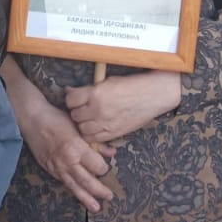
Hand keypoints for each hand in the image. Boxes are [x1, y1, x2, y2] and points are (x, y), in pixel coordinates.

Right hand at [20, 101, 115, 211]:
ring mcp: (56, 166)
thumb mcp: (79, 127)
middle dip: (99, 190)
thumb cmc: (55, 118)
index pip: (97, 167)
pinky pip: (62, 181)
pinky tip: (77, 193)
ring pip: (74, 186)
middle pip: (87, 181)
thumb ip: (96, 142)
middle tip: (110, 197)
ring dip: (85, 198)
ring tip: (95, 208)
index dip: (104, 168)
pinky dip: (71, 188)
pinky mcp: (47, 167)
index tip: (105, 167)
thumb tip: (112, 153)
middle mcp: (67, 161)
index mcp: (77, 148)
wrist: (31, 118)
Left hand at [64, 71, 180, 144]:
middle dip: (77, 112)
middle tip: (83, 109)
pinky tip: (98, 127)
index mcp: (95, 94)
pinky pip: (95, 139)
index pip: (70, 101)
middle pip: (75, 116)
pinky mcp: (114, 133)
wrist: (153, 95)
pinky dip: (93, 134)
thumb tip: (68, 91)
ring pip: (83, 130)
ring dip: (84, 124)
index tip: (76, 99)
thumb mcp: (106, 82)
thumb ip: (86, 90)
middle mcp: (98, 110)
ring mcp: (106, 123)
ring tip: (90, 118)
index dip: (72, 100)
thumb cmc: (130, 85)